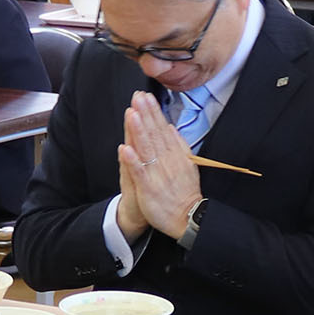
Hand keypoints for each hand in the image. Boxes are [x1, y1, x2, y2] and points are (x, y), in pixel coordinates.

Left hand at [116, 95, 203, 240]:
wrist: (188, 217)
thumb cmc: (185, 192)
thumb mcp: (188, 165)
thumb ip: (179, 145)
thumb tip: (172, 128)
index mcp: (175, 155)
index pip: (163, 129)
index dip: (154, 113)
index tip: (146, 97)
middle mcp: (167, 161)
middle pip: (154, 135)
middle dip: (146, 115)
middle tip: (138, 97)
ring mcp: (157, 174)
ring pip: (147, 149)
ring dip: (139, 131)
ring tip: (132, 114)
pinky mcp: (148, 188)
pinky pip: (139, 173)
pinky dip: (133, 161)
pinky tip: (125, 148)